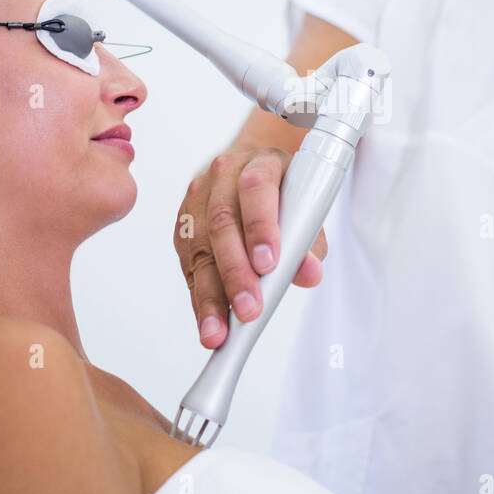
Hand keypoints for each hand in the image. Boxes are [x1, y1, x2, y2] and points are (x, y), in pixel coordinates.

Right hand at [175, 147, 327, 348]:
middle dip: (235, 272)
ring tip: (220, 331)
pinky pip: (188, 265)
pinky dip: (199, 298)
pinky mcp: (183, 226)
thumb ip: (310, 242)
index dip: (261, 226)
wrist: (254, 173)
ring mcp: (198, 199)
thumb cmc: (285, 195)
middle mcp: (224, 175)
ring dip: (211, 295)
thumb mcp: (306, 210)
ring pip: (200, 248)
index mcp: (261, 162)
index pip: (256, 188)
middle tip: (249, 309)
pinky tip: (208, 322)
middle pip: (223, 223)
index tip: (268, 264)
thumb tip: (310, 273)